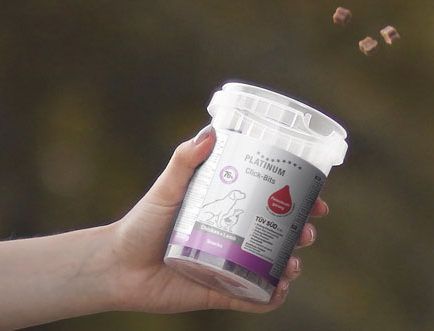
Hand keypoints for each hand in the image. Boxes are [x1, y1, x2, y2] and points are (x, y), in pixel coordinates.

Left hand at [101, 128, 329, 312]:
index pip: (273, 205)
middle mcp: (235, 239)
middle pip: (281, 237)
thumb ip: (184, 161)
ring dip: (292, 267)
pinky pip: (254, 300)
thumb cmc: (139, 225)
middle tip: (306, 232)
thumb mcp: (166, 188)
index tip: (317, 199)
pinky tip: (280, 290)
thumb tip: (210, 133)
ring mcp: (230, 268)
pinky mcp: (220, 294)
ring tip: (293, 265)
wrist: (115, 267)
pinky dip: (272, 299)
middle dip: (302, 234)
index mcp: (229, 212)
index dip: (300, 202)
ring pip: (273, 269)